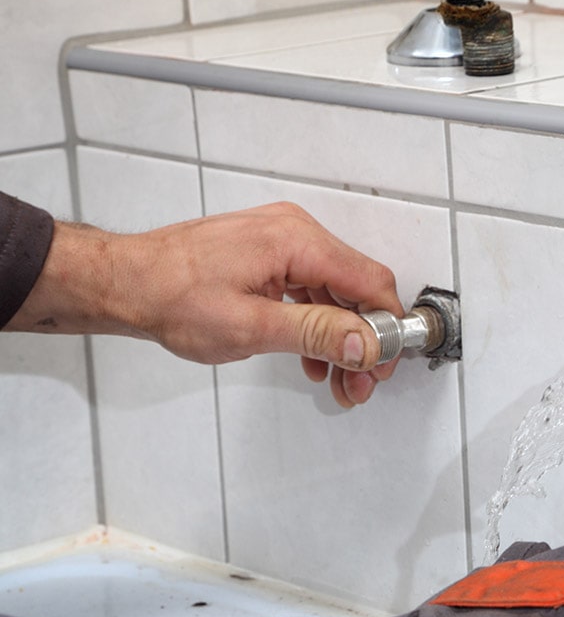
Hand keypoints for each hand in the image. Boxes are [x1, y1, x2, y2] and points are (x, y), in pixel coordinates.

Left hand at [9, 202, 401, 407]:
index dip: (386, 328)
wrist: (124, 283)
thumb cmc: (169, 295)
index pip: (370, 282)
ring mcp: (282, 240)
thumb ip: (315, 332)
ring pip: (336, 292)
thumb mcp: (250, 326)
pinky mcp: (270, 254)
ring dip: (342, 337)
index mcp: (296, 241)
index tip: (384, 364)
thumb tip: (364, 342)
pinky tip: (312, 356)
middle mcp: (295, 232)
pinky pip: (312, 287)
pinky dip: (318, 323)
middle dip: (364, 340)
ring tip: (337, 379)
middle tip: (360, 383)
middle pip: (357, 288)